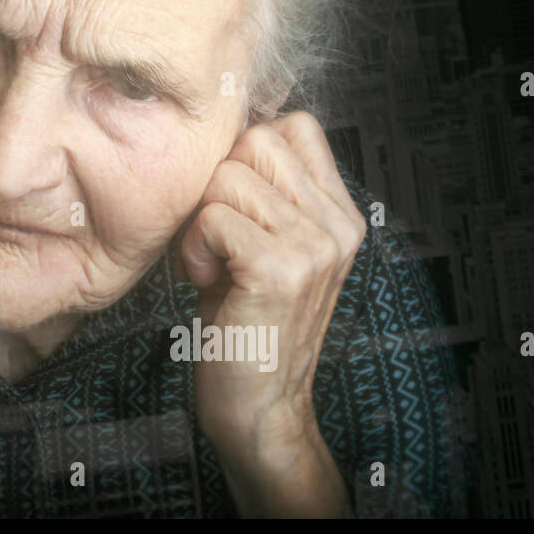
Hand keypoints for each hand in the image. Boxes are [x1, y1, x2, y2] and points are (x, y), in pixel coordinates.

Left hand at [173, 111, 366, 515]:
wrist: (259, 407)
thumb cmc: (244, 321)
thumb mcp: (262, 244)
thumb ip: (259, 192)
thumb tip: (220, 132)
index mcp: (339, 212)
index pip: (294, 126)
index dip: (244, 153)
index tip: (231, 205)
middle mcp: (338, 223)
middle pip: (255, 140)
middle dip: (217, 185)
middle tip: (216, 239)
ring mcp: (316, 245)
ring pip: (228, 177)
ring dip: (200, 221)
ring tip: (212, 265)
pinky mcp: (282, 270)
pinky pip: (214, 218)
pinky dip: (194, 248)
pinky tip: (205, 282)